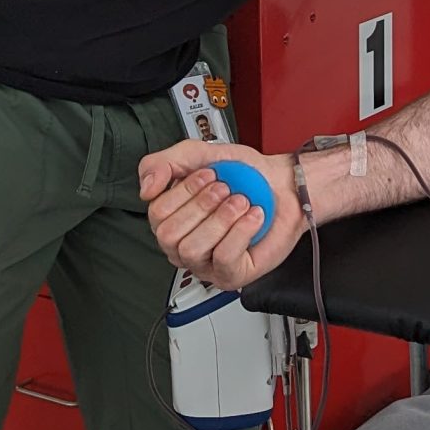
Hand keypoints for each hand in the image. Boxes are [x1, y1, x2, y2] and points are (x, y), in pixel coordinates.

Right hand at [139, 140, 304, 289]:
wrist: (283, 185)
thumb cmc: (244, 176)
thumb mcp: (198, 155)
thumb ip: (163, 163)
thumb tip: (146, 189)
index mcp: (171, 220)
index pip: (156, 213)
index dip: (184, 190)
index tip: (209, 174)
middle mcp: (184, 245)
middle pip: (169, 235)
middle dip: (202, 205)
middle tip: (226, 190)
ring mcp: (207, 264)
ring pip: (193, 249)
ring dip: (221, 219)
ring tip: (241, 203)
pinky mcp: (232, 275)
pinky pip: (224, 258)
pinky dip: (241, 231)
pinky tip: (253, 216)